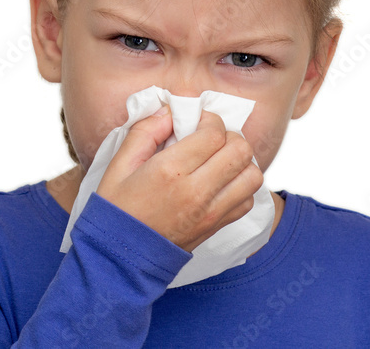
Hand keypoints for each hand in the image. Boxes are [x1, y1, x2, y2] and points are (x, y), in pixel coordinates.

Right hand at [95, 106, 262, 252]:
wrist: (121, 258)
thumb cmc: (117, 209)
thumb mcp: (119, 164)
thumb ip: (145, 131)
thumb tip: (170, 111)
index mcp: (170, 171)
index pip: (214, 133)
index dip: (210, 120)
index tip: (197, 122)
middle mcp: (197, 191)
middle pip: (240, 150)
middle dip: (228, 136)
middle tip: (210, 138)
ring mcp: (211, 212)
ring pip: (253, 174)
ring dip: (240, 161)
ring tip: (219, 159)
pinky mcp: (218, 227)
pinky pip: (248, 199)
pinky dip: (241, 185)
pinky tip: (221, 181)